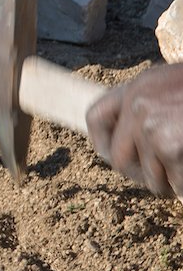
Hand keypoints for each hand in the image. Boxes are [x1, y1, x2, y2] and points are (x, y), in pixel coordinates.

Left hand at [87, 64, 182, 196]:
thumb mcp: (178, 87)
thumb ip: (154, 105)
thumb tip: (133, 141)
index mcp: (140, 85)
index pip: (96, 116)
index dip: (103, 142)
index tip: (113, 157)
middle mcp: (138, 103)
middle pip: (119, 159)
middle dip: (142, 176)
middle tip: (166, 182)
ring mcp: (152, 125)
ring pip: (150, 178)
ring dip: (172, 184)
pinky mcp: (171, 145)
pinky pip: (176, 184)